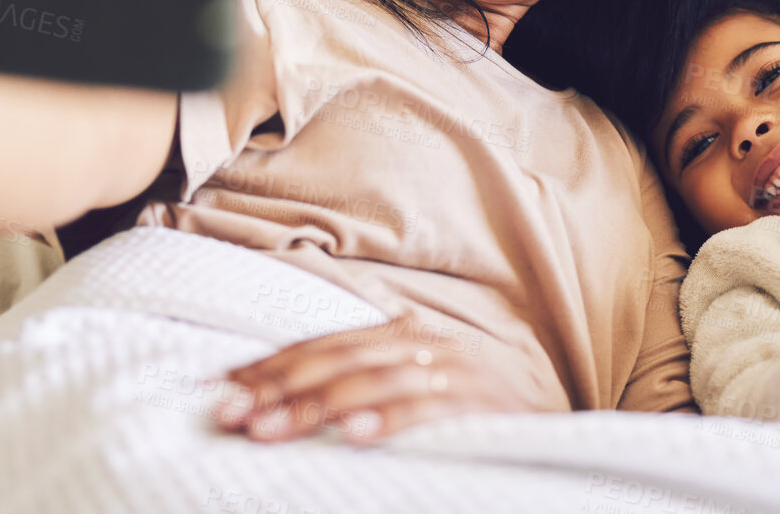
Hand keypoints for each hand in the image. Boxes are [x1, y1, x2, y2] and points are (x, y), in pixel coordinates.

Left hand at [216, 317, 536, 443]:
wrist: (556, 441)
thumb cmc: (468, 427)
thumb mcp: (410, 399)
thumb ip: (357, 390)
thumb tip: (274, 403)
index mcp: (404, 339)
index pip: (325, 346)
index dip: (272, 366)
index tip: (223, 390)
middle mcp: (426, 347)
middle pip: (339, 359)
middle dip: (279, 388)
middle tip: (232, 415)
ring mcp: (456, 375)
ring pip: (372, 382)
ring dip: (316, 408)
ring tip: (271, 430)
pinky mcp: (482, 409)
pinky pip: (428, 412)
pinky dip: (388, 422)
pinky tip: (353, 437)